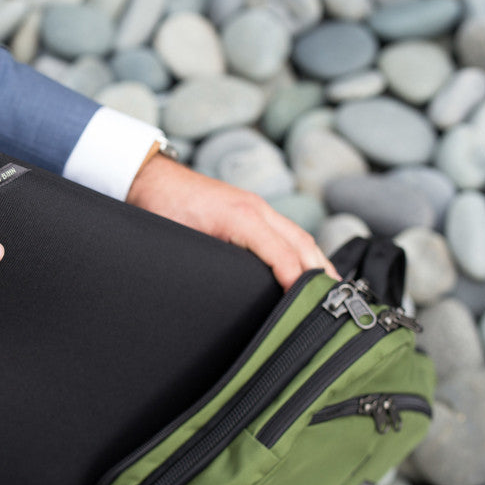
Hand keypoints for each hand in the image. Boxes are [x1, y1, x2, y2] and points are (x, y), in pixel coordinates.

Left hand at [127, 154, 337, 289]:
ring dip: (316, 263)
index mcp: (242, 216)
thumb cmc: (160, 207)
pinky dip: (301, 251)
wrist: (148, 179)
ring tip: (330, 292)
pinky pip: (285, 232)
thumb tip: (233, 293)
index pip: (283, 253)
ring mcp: (255, 207)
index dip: (297, 281)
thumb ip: (211, 263)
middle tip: (336, 305)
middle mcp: (255, 209)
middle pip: (302, 244)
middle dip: (321, 274)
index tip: (308, 305)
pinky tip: (305, 268)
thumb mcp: (183, 240)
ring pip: (297, 237)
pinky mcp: (249, 210)